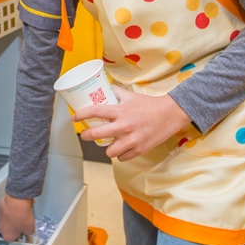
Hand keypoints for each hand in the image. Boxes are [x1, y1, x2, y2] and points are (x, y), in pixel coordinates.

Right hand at [0, 194, 34, 240]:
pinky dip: (10, 208)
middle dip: (15, 226)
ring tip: (21, 212)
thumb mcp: (31, 229)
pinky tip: (17, 205)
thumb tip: (27, 230)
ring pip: (6, 219)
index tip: (24, 230)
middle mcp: (0, 228)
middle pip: (8, 229)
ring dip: (12, 217)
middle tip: (23, 221)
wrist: (16, 201)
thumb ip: (28, 232)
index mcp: (7, 235)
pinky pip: (5, 210)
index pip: (13, 239)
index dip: (19, 235)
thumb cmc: (23, 218)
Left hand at [74, 88, 191, 160]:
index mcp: (120, 111)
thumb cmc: (151, 105)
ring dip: (108, 148)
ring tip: (110, 143)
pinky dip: (121, 154)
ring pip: (109, 151)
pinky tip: (123, 149)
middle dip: (86, 135)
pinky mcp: (139, 150)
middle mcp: (123, 126)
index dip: (81, 115)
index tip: (74, 117)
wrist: (170, 114)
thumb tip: (105, 87)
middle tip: (86, 134)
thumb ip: (117, 92)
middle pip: (95, 135)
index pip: (94, 111)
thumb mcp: (131, 96)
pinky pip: (122, 158)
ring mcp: (131, 140)